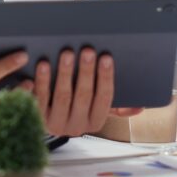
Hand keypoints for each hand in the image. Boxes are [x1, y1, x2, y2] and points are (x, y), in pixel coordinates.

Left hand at [21, 48, 139, 136]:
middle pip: (84, 96)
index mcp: (95, 121)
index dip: (106, 78)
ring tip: (66, 53)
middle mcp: (77, 126)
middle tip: (87, 50)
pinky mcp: (36, 117)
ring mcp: (55, 123)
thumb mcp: (94, 111)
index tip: (106, 57)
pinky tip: (43, 65)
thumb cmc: (74, 109)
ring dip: (65, 73)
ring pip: (63, 96)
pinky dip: (42, 81)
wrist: (37, 126)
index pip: (104, 99)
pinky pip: (40, 98)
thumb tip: (140, 107)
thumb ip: (115, 107)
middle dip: (86, 72)